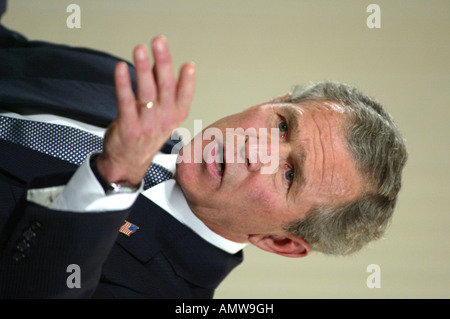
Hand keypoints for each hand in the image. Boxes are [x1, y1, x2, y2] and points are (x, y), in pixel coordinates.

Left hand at [97, 36, 195, 185]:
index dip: (188, 81)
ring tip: (140, 49)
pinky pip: (125, 102)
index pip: (184, 96)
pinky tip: (120, 69)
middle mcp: (164, 119)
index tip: (189, 65)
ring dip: (142, 68)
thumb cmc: (145, 135)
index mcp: (175, 116)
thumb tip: (157, 62)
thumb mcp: (160, 114)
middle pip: (166, 87)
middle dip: (163, 62)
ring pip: (146, 92)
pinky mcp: (128, 127)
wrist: (128, 163)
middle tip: (159, 42)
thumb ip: (159, 88)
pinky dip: (123, 84)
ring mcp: (146, 124)